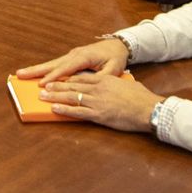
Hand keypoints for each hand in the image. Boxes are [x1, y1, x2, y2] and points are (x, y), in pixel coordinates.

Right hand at [15, 37, 129, 84]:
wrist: (117, 45)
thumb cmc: (115, 57)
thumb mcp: (114, 69)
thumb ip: (102, 78)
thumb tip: (90, 85)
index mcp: (84, 57)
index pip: (66, 68)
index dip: (54, 77)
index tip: (42, 84)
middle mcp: (74, 54)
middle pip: (53, 64)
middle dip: (36, 70)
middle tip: (20, 74)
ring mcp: (71, 55)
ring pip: (51, 63)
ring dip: (36, 69)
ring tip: (21, 73)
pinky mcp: (71, 58)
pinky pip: (55, 64)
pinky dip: (44, 69)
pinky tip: (35, 73)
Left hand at [39, 72, 161, 131]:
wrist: (149, 109)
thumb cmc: (142, 98)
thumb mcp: (127, 85)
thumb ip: (117, 84)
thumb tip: (116, 84)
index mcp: (105, 80)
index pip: (82, 77)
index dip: (67, 79)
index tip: (58, 79)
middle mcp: (98, 89)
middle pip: (72, 86)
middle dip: (56, 86)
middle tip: (43, 86)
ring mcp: (97, 101)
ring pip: (71, 97)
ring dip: (55, 97)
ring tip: (43, 97)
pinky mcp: (98, 114)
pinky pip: (77, 112)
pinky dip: (64, 110)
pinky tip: (55, 109)